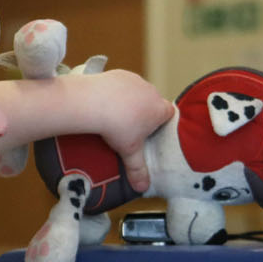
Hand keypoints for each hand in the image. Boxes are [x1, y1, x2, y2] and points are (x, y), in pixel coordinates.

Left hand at [90, 70, 175, 193]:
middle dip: (144, 112)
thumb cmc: (116, 126)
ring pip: (138, 91)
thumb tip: (142, 188)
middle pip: (153, 102)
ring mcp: (136, 80)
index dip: (160, 122)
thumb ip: (138, 170)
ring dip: (131, 100)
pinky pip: (122, 83)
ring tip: (115, 115)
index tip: (149, 131)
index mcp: (159, 109)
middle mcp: (152, 92)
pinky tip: (105, 102)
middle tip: (129, 127)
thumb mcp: (129, 152)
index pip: (169, 114)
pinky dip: (116, 91)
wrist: (93, 102)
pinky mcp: (119, 73)